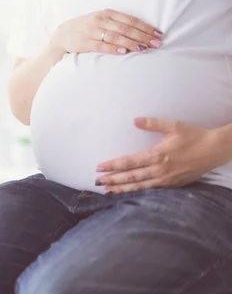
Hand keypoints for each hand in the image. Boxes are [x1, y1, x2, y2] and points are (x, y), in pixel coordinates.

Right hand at [50, 9, 162, 54]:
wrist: (63, 34)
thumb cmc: (87, 28)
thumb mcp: (101, 21)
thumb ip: (118, 23)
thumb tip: (141, 32)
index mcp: (106, 13)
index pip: (130, 20)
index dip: (145, 27)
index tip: (158, 34)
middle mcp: (99, 20)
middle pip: (125, 28)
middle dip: (142, 36)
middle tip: (156, 44)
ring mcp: (91, 31)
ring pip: (115, 37)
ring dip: (131, 43)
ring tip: (144, 49)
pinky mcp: (84, 42)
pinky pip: (101, 46)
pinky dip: (113, 48)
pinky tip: (123, 52)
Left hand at [95, 118, 230, 192]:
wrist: (215, 150)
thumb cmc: (194, 136)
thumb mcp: (174, 126)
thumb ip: (153, 123)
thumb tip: (134, 120)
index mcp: (157, 155)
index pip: (129, 162)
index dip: (113, 165)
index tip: (99, 167)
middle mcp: (160, 170)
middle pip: (131, 177)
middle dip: (112, 180)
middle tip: (97, 181)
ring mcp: (166, 179)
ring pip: (139, 186)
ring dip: (122, 189)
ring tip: (107, 191)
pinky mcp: (172, 184)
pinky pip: (151, 190)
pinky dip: (138, 192)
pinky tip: (128, 192)